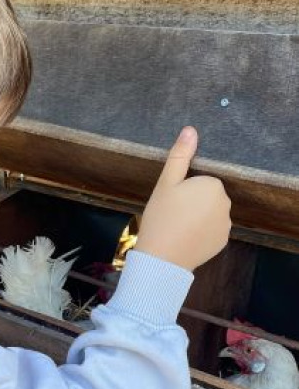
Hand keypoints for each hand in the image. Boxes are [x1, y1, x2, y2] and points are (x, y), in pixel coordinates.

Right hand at [134, 127, 231, 270]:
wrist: (162, 259)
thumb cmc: (161, 218)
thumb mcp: (166, 183)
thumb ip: (180, 155)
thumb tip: (190, 129)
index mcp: (213, 186)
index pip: (200, 181)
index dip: (184, 190)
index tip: (171, 202)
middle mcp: (226, 204)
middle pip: (207, 197)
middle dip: (193, 203)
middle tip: (172, 215)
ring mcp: (226, 225)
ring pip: (210, 214)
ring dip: (198, 218)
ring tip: (178, 228)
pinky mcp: (222, 242)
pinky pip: (212, 231)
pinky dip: (201, 233)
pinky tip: (186, 239)